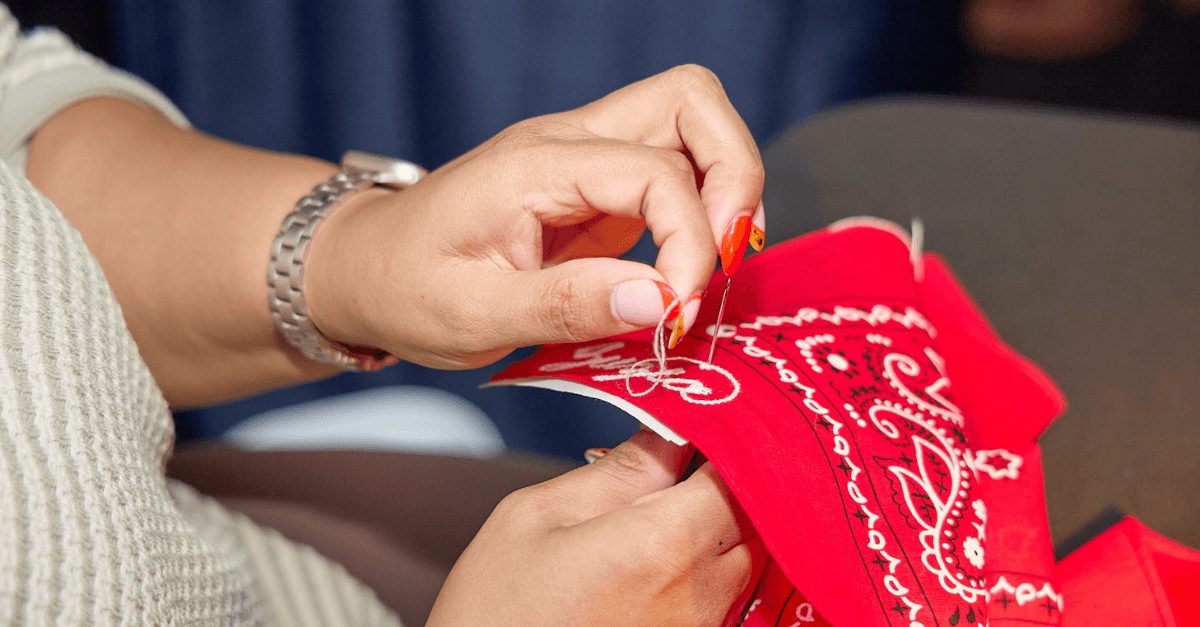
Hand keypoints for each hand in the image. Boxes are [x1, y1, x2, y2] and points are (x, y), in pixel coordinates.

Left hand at [307, 64, 764, 369]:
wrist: (369, 268)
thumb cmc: (406, 286)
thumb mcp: (471, 314)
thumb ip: (565, 307)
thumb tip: (660, 302)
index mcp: (535, 163)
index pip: (653, 171)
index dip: (688, 240)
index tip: (676, 310)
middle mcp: (570, 143)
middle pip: (691, 102)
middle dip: (735, 177)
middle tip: (722, 260)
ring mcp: (587, 159)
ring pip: (692, 126)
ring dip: (727, 189)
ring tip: (712, 266)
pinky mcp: (599, 189)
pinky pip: (676, 173)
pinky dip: (704, 214)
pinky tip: (689, 271)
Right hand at [426, 429, 764, 626]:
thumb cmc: (494, 612)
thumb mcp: (536, 518)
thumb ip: (617, 471)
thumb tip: (670, 431)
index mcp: (661, 546)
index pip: (740, 475)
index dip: (734, 439)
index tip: (716, 418)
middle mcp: (697, 595)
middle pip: (755, 518)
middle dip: (736, 480)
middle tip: (698, 454)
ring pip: (747, 558)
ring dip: (725, 524)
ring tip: (678, 501)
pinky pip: (726, 597)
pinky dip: (712, 565)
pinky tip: (673, 553)